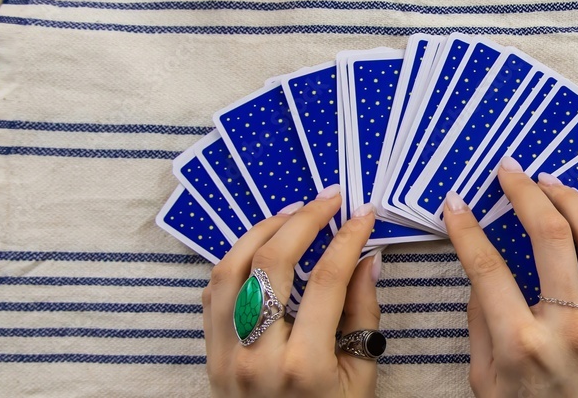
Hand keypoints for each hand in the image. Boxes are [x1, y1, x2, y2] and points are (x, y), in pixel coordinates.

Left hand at [202, 186, 380, 397]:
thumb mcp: (362, 378)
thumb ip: (363, 315)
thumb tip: (367, 256)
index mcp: (304, 367)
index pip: (328, 280)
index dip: (348, 237)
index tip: (364, 213)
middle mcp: (258, 357)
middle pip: (272, 263)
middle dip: (304, 220)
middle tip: (329, 198)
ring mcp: (227, 355)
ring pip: (231, 269)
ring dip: (262, 230)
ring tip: (294, 212)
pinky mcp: (211, 354)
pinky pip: (213, 291)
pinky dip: (235, 258)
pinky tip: (261, 244)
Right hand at [444, 157, 577, 397]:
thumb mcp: (486, 384)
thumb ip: (480, 326)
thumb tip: (481, 276)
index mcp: (521, 344)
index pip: (487, 267)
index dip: (467, 229)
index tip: (455, 203)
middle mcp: (566, 326)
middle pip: (549, 235)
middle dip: (524, 192)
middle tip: (507, 168)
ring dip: (569, 198)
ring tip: (547, 177)